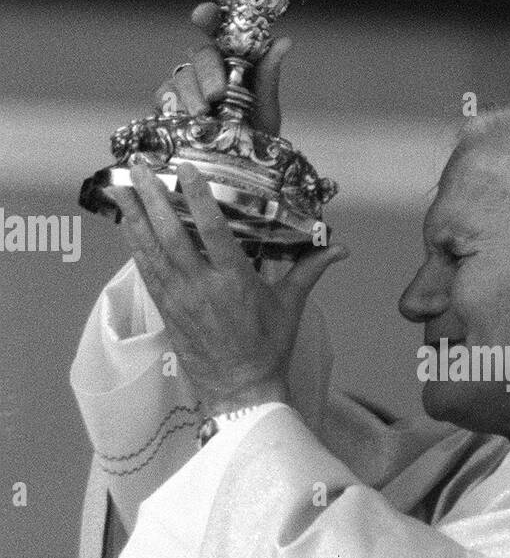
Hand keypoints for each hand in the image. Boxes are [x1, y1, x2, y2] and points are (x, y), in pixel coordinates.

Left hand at [112, 155, 348, 416]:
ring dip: (134, 217)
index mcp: (235, 281)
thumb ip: (310, 269)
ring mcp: (179, 299)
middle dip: (152, 198)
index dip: (198, 196)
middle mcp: (202, 287)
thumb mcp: (291, 305)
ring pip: (150, 250)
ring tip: (121, 187)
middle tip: (138, 168)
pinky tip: (126, 225)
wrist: (241, 390)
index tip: (185, 169)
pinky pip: (146, 271)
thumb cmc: (268, 348)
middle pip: (171, 234)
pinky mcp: (166, 310)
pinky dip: (134, 246)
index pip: (213, 229)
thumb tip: (340, 249)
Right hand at [154, 2, 291, 136]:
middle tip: (218, 93)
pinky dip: (171, 105)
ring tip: (203, 114)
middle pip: (199, 55)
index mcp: (232, 61)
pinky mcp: (169, 107)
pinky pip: (163, 98)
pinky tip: (181, 116)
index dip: (209, 17)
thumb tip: (283, 42)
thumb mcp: (266, 109)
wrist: (241, 172)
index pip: (217, 29)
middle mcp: (207, 70)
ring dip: (191, 94)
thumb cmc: (256, 136)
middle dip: (208, 71)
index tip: (203, 15)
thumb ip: (268, 77)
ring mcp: (186, 88)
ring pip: (181, 76)